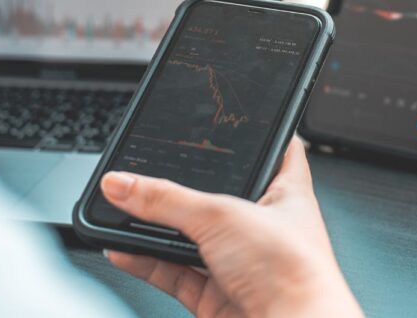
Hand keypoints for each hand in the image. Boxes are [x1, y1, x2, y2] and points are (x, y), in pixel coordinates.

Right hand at [99, 139, 361, 317]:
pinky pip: (174, 272)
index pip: (275, 149)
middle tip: (149, 169)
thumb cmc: (295, 274)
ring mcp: (240, 264)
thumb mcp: (223, 216)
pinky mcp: (217, 297)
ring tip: (122, 208)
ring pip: (190, 237)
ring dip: (157, 227)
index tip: (226, 119)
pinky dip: (146, 261)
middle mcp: (265, 227)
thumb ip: (167, 200)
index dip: (254, 133)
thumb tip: (124, 183)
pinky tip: (122, 248)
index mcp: (286, 193)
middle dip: (183, 187)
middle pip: (217, 196)